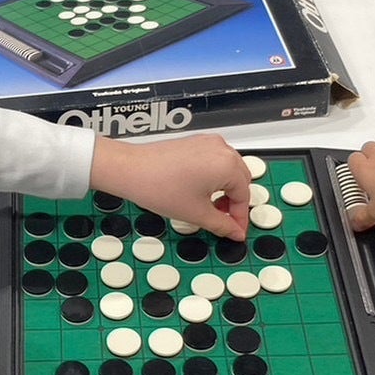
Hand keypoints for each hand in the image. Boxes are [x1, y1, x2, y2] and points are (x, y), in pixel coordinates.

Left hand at [91, 133, 251, 240]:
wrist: (130, 170)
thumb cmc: (159, 186)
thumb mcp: (196, 214)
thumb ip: (222, 225)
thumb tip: (235, 232)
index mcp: (227, 165)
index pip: (243, 196)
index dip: (239, 218)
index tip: (235, 231)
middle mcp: (222, 149)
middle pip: (240, 180)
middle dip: (234, 202)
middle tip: (224, 221)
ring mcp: (209, 143)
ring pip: (229, 169)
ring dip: (225, 189)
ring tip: (210, 207)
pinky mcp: (196, 142)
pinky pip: (215, 160)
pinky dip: (215, 177)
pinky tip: (200, 191)